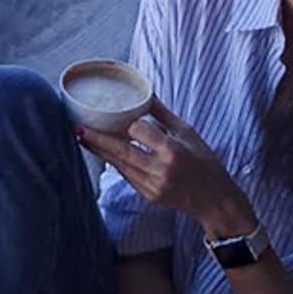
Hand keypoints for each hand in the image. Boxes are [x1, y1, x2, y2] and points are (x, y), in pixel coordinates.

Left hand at [78, 97, 253, 236]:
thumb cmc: (205, 162)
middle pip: (121, 151)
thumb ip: (163, 115)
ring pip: (119, 165)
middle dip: (97, 140)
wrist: (214, 200)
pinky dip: (116, 163)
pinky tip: (105, 152)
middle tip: (77, 128)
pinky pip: (126, 176)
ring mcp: (152, 186)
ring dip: (100, 151)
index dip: (132, 125)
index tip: (127, 120)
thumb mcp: (188, 133)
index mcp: (173, 151)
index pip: (140, 132)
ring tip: (83, 137)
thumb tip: (144, 94)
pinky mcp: (148, 196)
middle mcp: (161, 170)